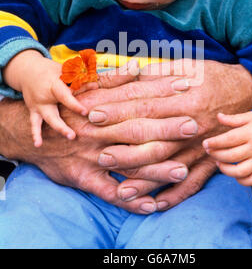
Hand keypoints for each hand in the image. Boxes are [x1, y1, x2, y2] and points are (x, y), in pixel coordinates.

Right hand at [0, 61, 196, 213]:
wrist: (38, 135)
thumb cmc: (69, 111)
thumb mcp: (86, 91)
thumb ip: (113, 80)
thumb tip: (137, 67)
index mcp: (101, 106)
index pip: (136, 97)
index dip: (161, 92)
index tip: (187, 87)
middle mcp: (99, 131)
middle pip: (136, 129)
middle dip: (165, 128)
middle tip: (193, 127)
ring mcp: (92, 156)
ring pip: (127, 163)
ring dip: (155, 168)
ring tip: (182, 170)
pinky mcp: (84, 178)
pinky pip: (108, 192)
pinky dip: (128, 200)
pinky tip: (150, 205)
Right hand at [4, 50, 87, 146]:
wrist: (28, 71)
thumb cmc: (51, 71)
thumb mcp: (64, 71)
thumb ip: (79, 79)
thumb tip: (96, 86)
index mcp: (53, 86)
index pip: (64, 97)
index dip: (74, 105)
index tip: (85, 112)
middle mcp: (44, 98)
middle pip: (53, 114)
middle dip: (63, 126)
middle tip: (73, 136)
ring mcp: (37, 106)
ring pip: (46, 120)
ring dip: (58, 129)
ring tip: (68, 138)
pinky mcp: (33, 111)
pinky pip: (34, 124)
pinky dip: (35, 134)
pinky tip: (38, 145)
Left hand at [89, 59, 251, 208]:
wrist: (249, 90)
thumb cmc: (213, 76)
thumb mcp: (187, 66)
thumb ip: (158, 73)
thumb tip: (128, 73)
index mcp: (185, 98)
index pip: (145, 106)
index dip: (118, 110)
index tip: (94, 115)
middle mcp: (193, 125)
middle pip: (153, 138)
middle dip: (124, 146)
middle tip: (99, 152)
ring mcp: (203, 145)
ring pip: (169, 165)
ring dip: (145, 178)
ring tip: (121, 188)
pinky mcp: (211, 159)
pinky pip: (193, 182)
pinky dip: (175, 195)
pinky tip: (155, 204)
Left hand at [203, 112, 251, 185]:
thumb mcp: (249, 117)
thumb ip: (233, 119)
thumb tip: (218, 116)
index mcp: (250, 134)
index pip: (229, 140)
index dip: (215, 143)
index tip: (205, 143)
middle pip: (232, 156)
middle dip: (216, 155)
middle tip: (208, 151)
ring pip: (241, 171)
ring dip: (226, 170)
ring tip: (218, 163)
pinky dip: (242, 180)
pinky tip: (233, 173)